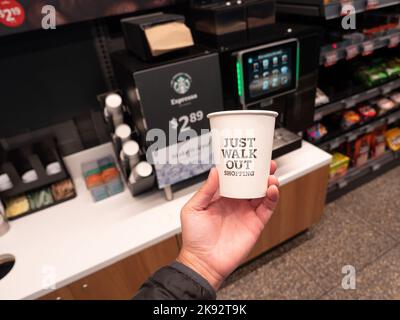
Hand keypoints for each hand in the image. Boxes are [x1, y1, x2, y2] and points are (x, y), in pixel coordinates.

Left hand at [177, 161, 278, 290]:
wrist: (203, 262)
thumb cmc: (195, 238)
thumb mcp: (193, 209)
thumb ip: (205, 190)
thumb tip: (215, 171)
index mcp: (220, 197)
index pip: (234, 178)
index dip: (241, 167)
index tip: (245, 156)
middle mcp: (235, 203)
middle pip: (251, 183)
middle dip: (259, 172)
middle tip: (265, 161)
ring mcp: (246, 212)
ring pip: (262, 193)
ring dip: (268, 182)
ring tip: (271, 174)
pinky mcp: (255, 224)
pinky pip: (267, 208)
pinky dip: (272, 198)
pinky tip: (272, 189)